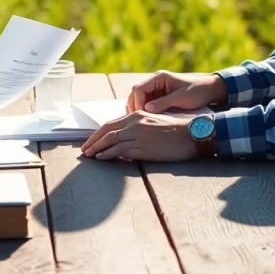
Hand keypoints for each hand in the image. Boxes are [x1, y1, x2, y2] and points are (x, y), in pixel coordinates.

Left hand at [80, 111, 196, 161]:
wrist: (190, 135)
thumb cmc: (175, 130)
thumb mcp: (153, 122)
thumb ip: (138, 126)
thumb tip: (124, 136)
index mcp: (137, 115)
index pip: (111, 123)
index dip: (98, 133)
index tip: (90, 140)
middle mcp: (135, 123)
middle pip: (107, 131)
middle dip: (93, 140)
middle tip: (84, 149)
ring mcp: (138, 135)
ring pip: (111, 141)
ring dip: (97, 148)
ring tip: (89, 155)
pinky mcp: (143, 148)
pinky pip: (120, 151)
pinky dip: (108, 154)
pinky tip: (101, 158)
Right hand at [127, 71, 226, 113]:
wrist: (210, 90)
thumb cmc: (197, 91)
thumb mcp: (182, 98)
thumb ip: (163, 103)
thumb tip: (146, 109)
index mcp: (159, 77)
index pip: (138, 88)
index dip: (137, 102)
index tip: (141, 115)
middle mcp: (155, 81)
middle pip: (135, 94)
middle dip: (134, 107)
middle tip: (136, 122)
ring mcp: (156, 89)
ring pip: (139, 99)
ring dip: (138, 110)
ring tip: (140, 123)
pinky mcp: (159, 97)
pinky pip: (146, 104)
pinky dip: (144, 112)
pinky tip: (147, 121)